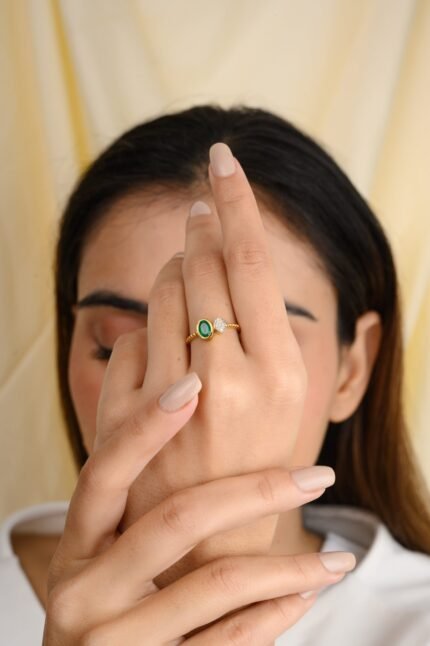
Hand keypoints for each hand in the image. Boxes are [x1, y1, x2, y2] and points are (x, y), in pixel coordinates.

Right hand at [43, 347, 354, 642]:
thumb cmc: (99, 598)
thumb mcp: (92, 550)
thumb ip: (122, 492)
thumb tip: (169, 397)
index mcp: (76, 544)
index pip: (106, 471)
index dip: (145, 426)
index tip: (194, 384)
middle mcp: (84, 589)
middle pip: (177, 519)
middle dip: (256, 492)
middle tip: (318, 475)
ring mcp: (116, 638)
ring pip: (219, 584)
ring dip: (288, 568)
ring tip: (337, 559)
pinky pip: (227, 642)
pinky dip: (274, 615)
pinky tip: (305, 596)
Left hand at [119, 143, 309, 584]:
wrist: (220, 545)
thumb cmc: (267, 460)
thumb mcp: (302, 397)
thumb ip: (295, 331)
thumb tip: (279, 270)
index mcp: (284, 370)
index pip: (254, 261)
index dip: (236, 201)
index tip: (220, 156)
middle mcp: (233, 380)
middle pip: (201, 266)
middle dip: (197, 232)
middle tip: (198, 215)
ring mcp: (178, 400)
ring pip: (160, 292)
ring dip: (170, 272)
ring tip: (184, 282)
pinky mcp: (134, 419)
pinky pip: (129, 333)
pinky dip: (144, 324)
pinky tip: (161, 341)